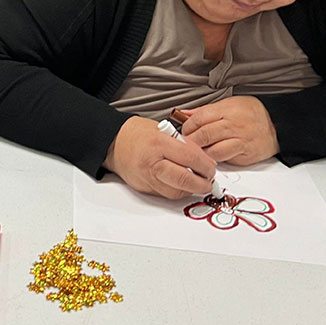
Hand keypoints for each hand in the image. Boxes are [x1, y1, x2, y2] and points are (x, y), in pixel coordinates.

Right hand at [103, 116, 217, 198]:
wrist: (114, 143)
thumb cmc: (137, 134)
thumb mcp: (163, 130)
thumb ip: (183, 144)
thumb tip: (203, 159)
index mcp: (158, 143)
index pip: (191, 158)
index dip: (206, 165)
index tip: (212, 167)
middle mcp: (152, 162)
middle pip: (185, 180)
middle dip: (203, 183)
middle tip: (209, 181)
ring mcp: (147, 177)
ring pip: (176, 192)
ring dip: (191, 189)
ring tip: (197, 182)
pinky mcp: (144, 188)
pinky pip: (166, 194)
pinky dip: (178, 190)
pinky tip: (182, 184)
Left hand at [175, 96, 278, 165]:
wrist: (277, 126)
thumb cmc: (251, 113)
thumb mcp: (229, 103)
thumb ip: (205, 110)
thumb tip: (183, 113)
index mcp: (227, 109)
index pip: (199, 118)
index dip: (188, 126)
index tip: (184, 131)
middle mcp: (233, 125)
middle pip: (204, 135)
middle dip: (191, 141)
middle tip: (187, 144)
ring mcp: (240, 140)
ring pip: (213, 150)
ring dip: (202, 153)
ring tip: (198, 151)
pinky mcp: (244, 154)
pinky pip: (225, 159)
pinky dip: (215, 159)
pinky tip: (212, 156)